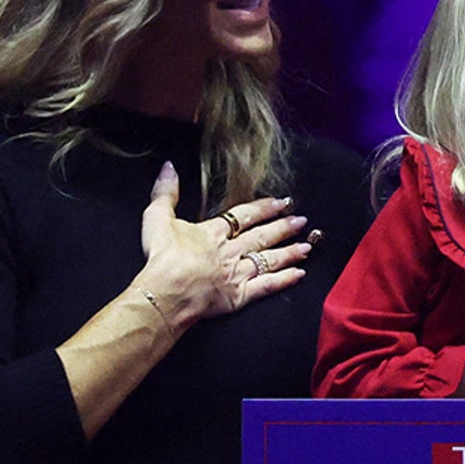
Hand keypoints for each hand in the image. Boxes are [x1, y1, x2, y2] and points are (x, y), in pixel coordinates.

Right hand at [139, 162, 314, 325]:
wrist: (167, 291)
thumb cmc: (162, 257)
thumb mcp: (157, 218)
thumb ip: (165, 193)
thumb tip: (169, 168)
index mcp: (212, 233)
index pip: (243, 216)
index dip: (264, 208)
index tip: (282, 202)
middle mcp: (230, 251)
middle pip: (261, 236)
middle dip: (283, 227)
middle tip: (302, 220)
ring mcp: (237, 273)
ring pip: (268, 260)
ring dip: (289, 252)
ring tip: (307, 246)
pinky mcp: (239, 296)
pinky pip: (267, 286)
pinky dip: (284, 280)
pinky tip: (299, 274)